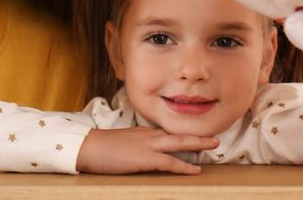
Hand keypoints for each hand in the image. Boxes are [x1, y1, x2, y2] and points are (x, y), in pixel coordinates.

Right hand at [76, 127, 218, 174]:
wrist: (88, 147)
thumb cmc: (101, 147)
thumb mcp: (122, 143)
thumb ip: (136, 144)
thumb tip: (142, 152)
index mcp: (143, 132)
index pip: (168, 132)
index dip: (184, 134)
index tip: (197, 135)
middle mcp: (149, 135)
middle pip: (178, 133)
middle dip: (197, 135)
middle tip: (214, 136)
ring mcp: (148, 145)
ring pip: (179, 143)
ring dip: (197, 144)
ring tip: (213, 145)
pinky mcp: (145, 158)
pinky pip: (170, 162)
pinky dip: (184, 166)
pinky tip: (196, 170)